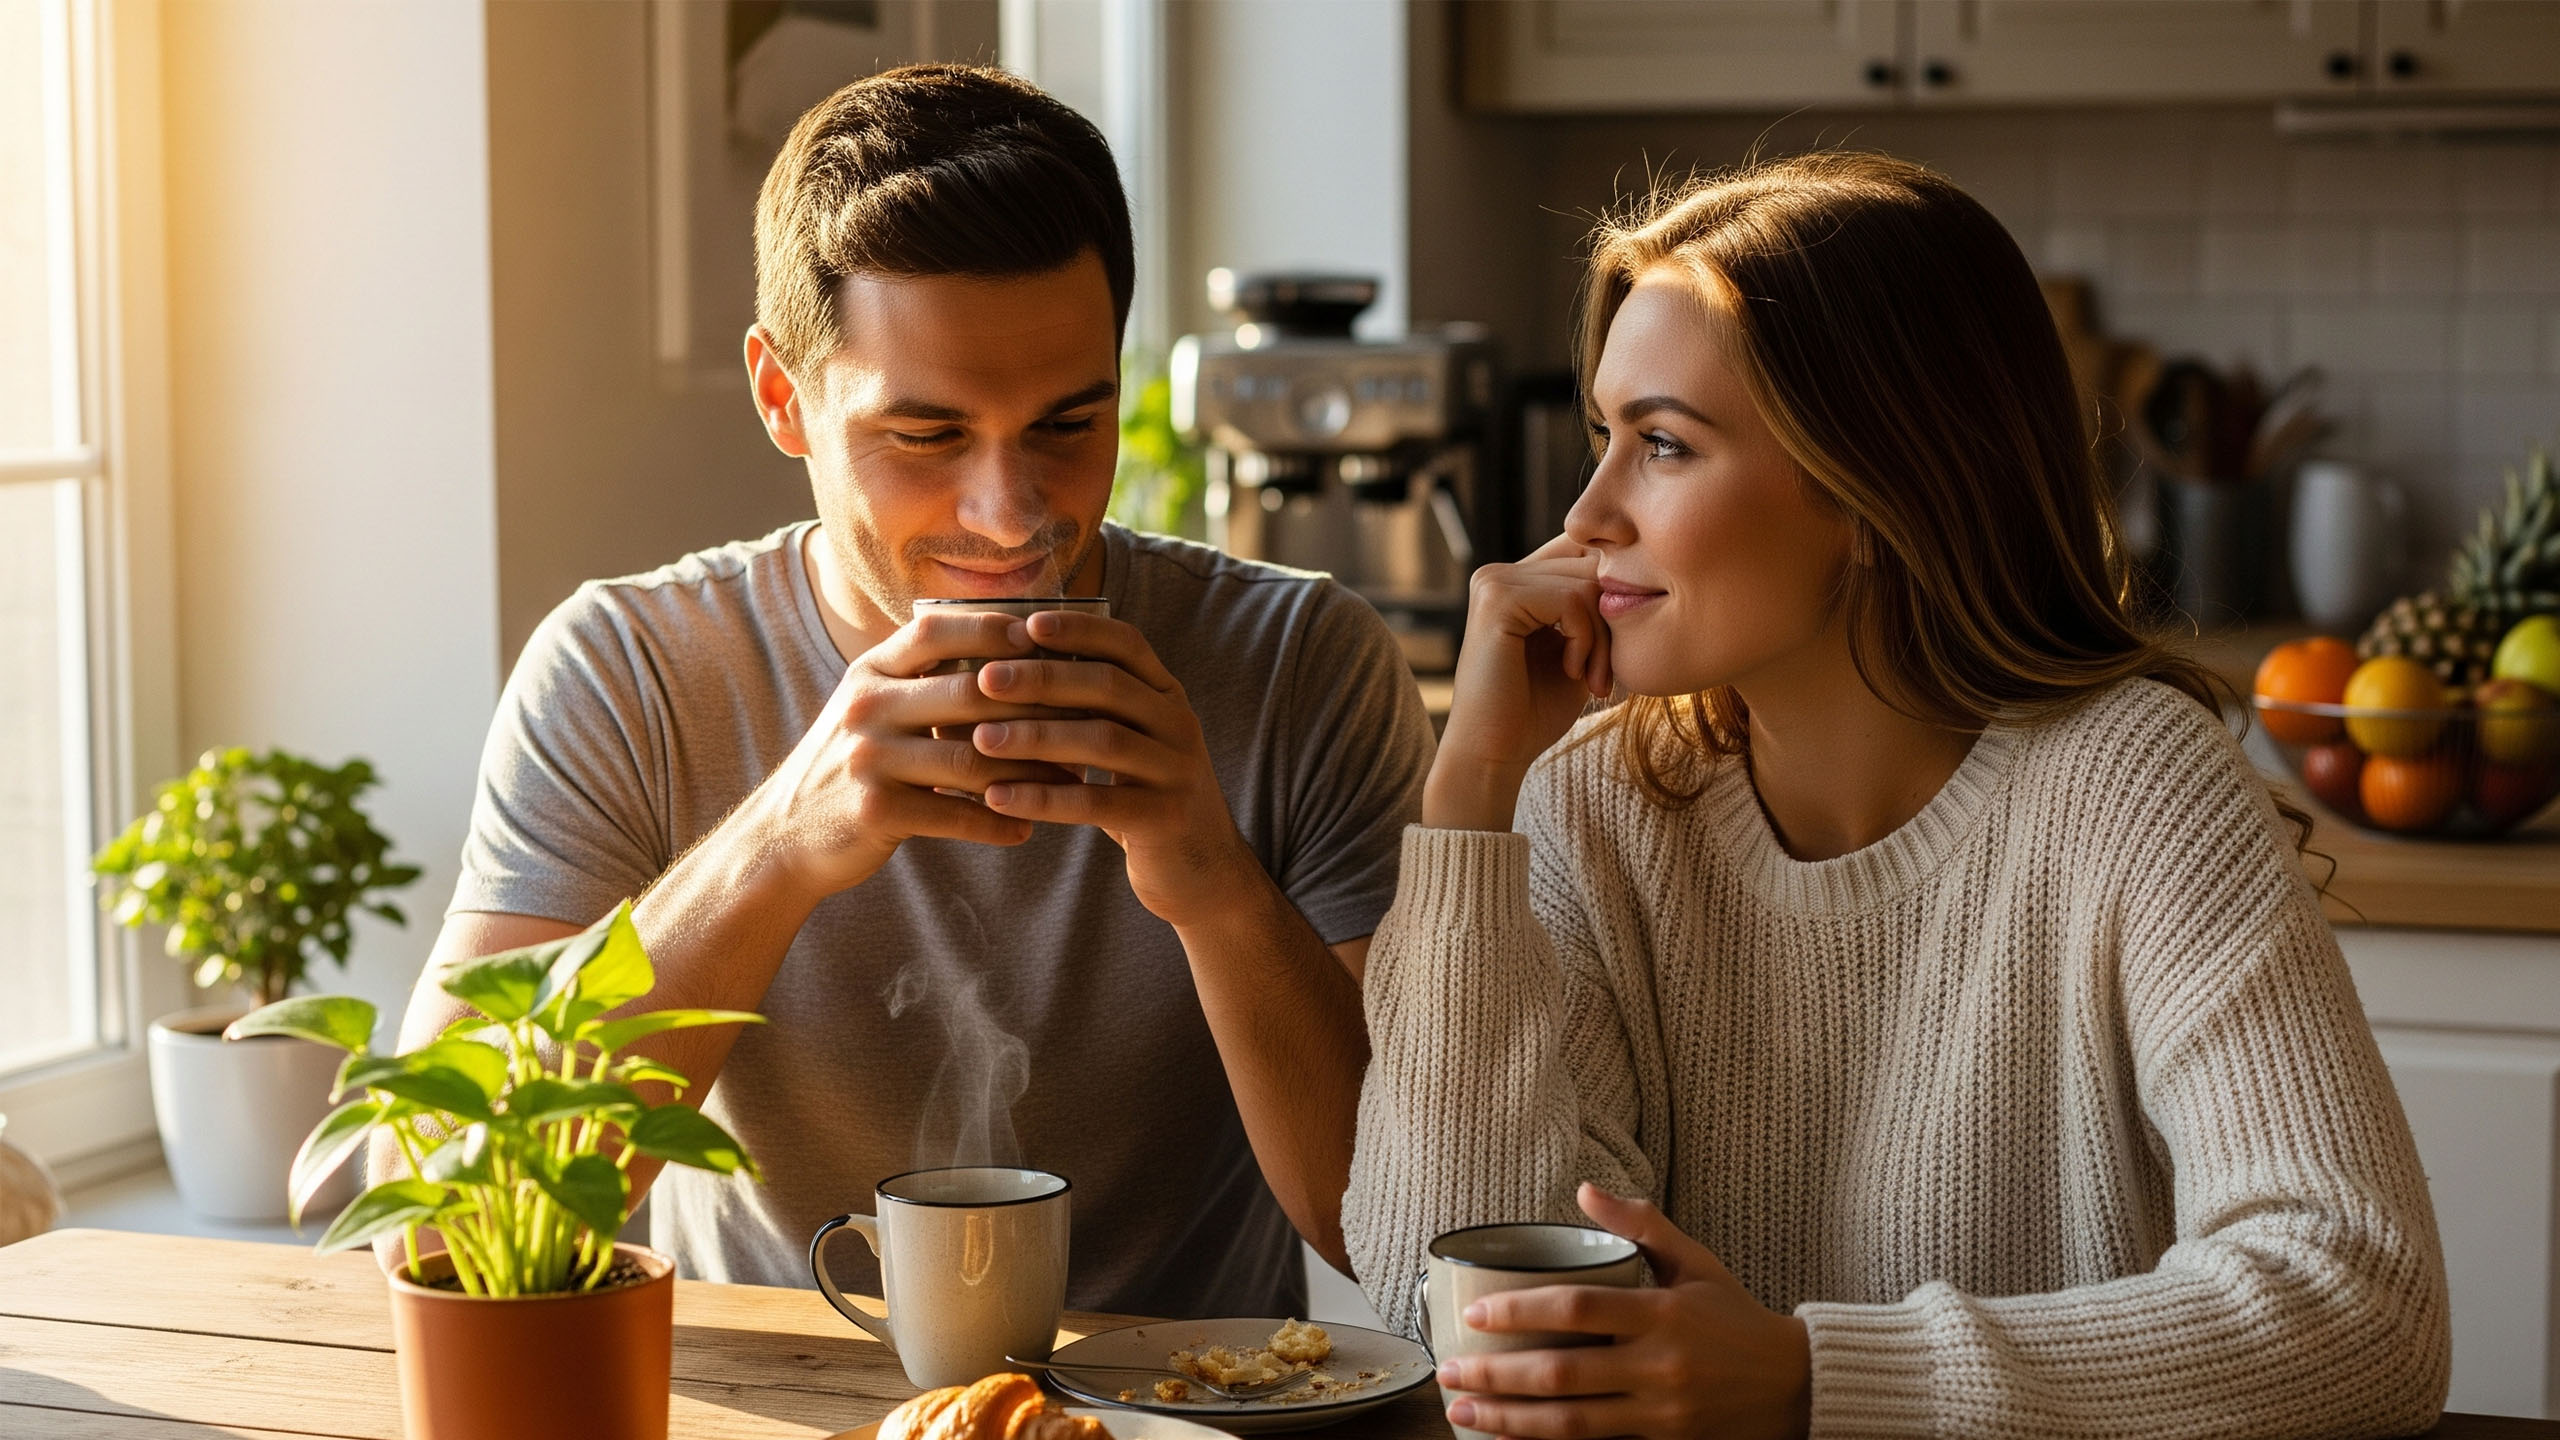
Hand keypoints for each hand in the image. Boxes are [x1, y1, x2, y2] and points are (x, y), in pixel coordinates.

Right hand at [747, 609, 1078, 903]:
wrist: (784, 835)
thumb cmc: (852, 764)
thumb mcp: (874, 707)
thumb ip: (924, 677)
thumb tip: (1011, 647)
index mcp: (869, 672)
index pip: (935, 630)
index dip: (992, 629)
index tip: (1046, 640)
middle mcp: (865, 707)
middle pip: (968, 694)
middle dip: (1034, 707)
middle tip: (1086, 718)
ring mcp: (867, 759)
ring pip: (971, 760)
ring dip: (1029, 772)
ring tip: (1071, 780)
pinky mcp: (874, 811)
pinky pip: (954, 816)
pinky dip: (997, 823)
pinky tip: (1028, 828)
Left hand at [964, 609, 1260, 930]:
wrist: (1203, 870)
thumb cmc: (1142, 796)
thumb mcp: (1127, 743)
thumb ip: (1086, 710)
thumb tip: (997, 674)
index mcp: (1167, 695)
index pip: (1127, 644)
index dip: (1079, 630)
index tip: (1026, 624)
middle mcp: (1179, 724)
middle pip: (1110, 687)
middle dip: (1043, 679)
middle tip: (985, 679)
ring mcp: (1177, 771)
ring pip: (1103, 741)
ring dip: (1036, 737)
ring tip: (981, 739)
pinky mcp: (1166, 818)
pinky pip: (1099, 802)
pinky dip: (1045, 797)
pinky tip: (998, 797)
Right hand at [1425, 534, 1612, 830]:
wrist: (1494, 754)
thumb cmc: (1537, 710)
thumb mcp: (1578, 650)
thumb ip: (1594, 610)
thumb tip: (1639, 573)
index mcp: (1516, 580)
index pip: (1586, 552)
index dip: (1613, 598)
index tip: (1610, 655)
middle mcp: (1500, 573)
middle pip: (1592, 565)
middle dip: (1611, 623)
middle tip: (1603, 677)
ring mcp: (1493, 581)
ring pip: (1586, 583)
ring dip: (1602, 638)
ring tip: (1592, 679)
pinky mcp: (1496, 599)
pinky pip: (1570, 600)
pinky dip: (1585, 640)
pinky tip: (1572, 673)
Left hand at [1437, 1183, 1810, 1439]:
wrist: (1795, 1387)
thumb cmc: (1735, 1319)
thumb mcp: (1696, 1262)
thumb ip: (1642, 1224)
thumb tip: (1584, 1190)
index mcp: (1662, 1314)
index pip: (1577, 1310)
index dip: (1520, 1311)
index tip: (1476, 1314)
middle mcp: (1659, 1367)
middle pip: (1561, 1373)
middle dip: (1497, 1375)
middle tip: (1450, 1370)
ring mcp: (1661, 1413)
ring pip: (1570, 1423)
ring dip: (1509, 1420)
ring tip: (1463, 1412)